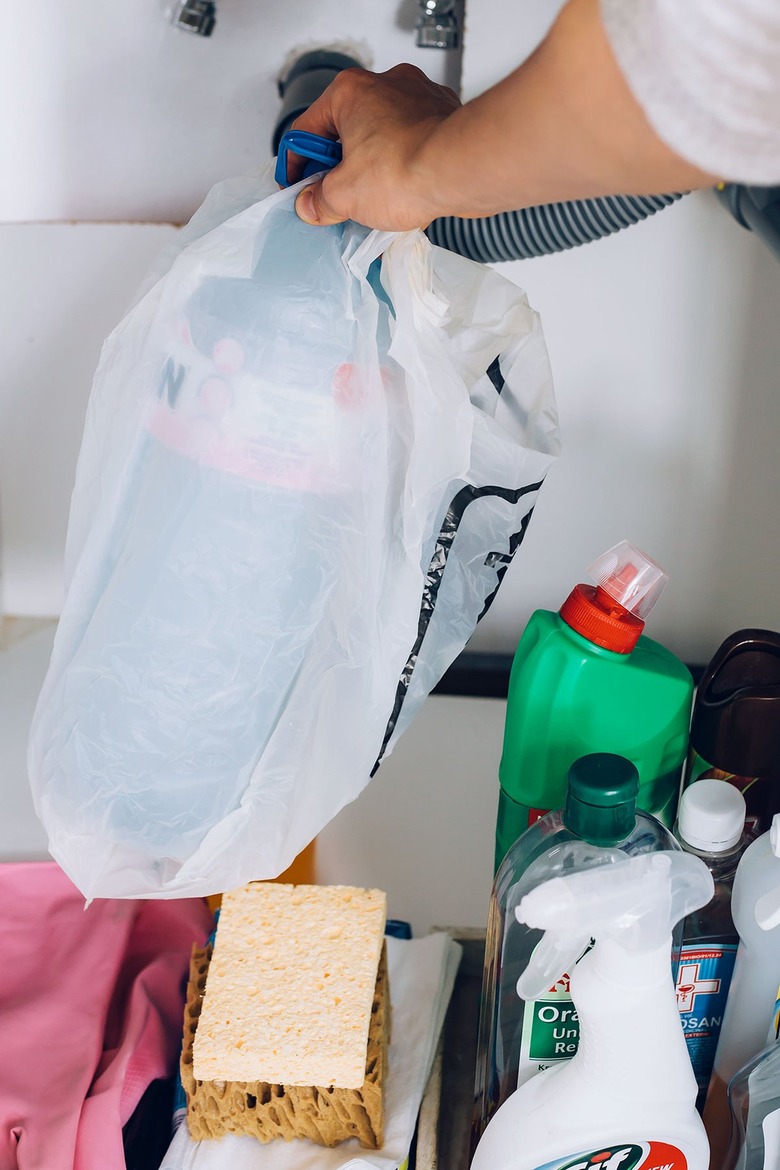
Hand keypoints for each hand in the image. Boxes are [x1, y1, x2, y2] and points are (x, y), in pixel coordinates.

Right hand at [288, 64, 460, 230]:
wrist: (461, 170)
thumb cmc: (407, 168)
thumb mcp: (344, 196)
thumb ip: (320, 200)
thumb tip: (312, 204)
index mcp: (350, 92)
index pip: (307, 129)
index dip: (297, 165)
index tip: (298, 187)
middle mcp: (385, 85)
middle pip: (346, 131)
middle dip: (339, 167)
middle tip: (335, 198)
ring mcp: (418, 98)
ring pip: (382, 136)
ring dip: (373, 167)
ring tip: (374, 200)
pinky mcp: (444, 117)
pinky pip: (413, 141)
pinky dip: (405, 165)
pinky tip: (405, 192)